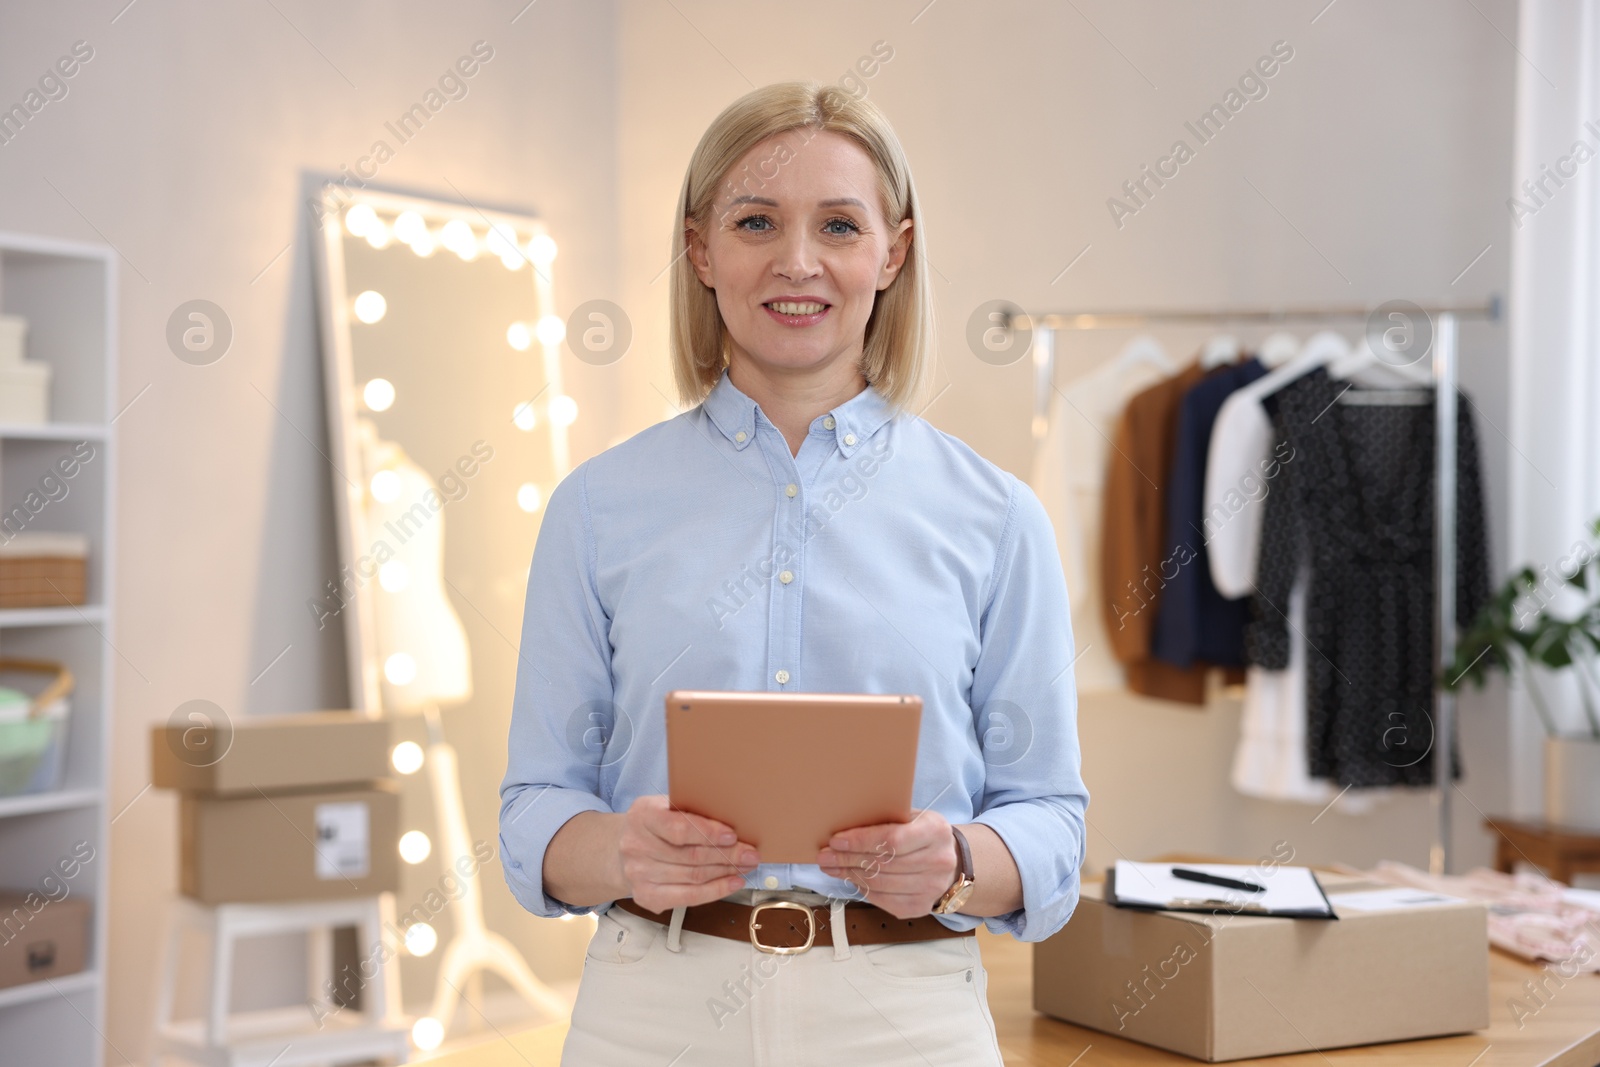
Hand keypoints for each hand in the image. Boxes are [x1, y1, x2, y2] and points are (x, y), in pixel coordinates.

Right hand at [615, 795, 758, 912]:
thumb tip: (732, 816)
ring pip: (693, 877)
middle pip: (691, 856)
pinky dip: (715, 890)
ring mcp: (639, 874)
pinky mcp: (646, 896)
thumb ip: (690, 809)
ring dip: (726, 872)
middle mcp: (636, 846)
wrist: (623, 849)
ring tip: (746, 866)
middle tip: (750, 854)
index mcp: (642, 816)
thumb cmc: (654, 825)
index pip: (678, 829)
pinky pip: (688, 897)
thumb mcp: (665, 806)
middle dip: (727, 855)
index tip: (733, 835)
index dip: (708, 833)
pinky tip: (732, 883)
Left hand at [817, 809, 958, 918]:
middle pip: (884, 864)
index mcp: (935, 831)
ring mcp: (932, 888)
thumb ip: (886, 819)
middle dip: (848, 859)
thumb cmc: (923, 834)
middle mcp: (938, 861)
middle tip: (826, 856)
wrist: (953, 861)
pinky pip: (884, 901)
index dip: (861, 842)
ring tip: (832, 867)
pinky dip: (863, 890)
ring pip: (881, 884)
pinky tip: (852, 879)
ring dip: (851, 875)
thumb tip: (845, 824)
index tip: (836, 840)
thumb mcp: (912, 817)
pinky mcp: (922, 907)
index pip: (893, 840)